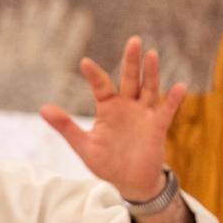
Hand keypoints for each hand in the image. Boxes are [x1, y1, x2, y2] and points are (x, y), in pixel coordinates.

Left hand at [40, 36, 185, 200]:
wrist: (129, 181)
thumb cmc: (106, 162)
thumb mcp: (83, 145)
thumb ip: (65, 127)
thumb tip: (43, 108)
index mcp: (108, 108)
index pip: (101, 86)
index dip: (94, 75)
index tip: (85, 62)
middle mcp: (127, 106)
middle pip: (129, 79)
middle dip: (131, 61)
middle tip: (133, 40)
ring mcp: (143, 114)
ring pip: (148, 89)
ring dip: (151, 73)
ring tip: (152, 54)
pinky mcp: (157, 127)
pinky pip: (166, 111)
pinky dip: (173, 99)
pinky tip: (180, 86)